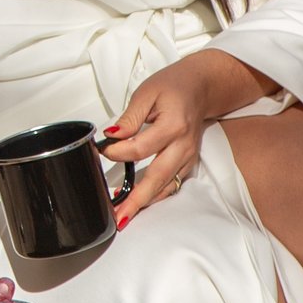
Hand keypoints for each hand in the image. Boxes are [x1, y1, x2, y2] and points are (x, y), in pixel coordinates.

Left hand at [97, 51, 276, 227]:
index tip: (102, 150)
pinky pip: (172, 184)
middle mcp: (183, 145)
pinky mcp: (188, 162)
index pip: (141, 148)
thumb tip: (112, 136)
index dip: (118, 152)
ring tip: (124, 216)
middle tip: (117, 215)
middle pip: (157, 177)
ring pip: (166, 186)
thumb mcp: (146, 93)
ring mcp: (188, 157)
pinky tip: (140, 203)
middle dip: (136, 199)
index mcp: (173, 125)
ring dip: (145, 203)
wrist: (200, 87)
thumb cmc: (173, 87)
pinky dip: (156, 196)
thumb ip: (129, 118)